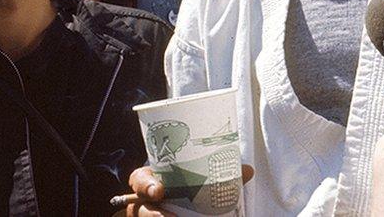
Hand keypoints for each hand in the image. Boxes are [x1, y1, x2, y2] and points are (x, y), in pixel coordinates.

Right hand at [124, 164, 254, 216]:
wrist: (187, 203)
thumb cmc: (190, 186)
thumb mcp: (199, 178)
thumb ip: (220, 175)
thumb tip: (247, 171)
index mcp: (154, 179)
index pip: (139, 179)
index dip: (144, 185)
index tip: (159, 191)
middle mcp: (146, 200)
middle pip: (137, 207)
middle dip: (150, 214)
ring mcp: (150, 213)